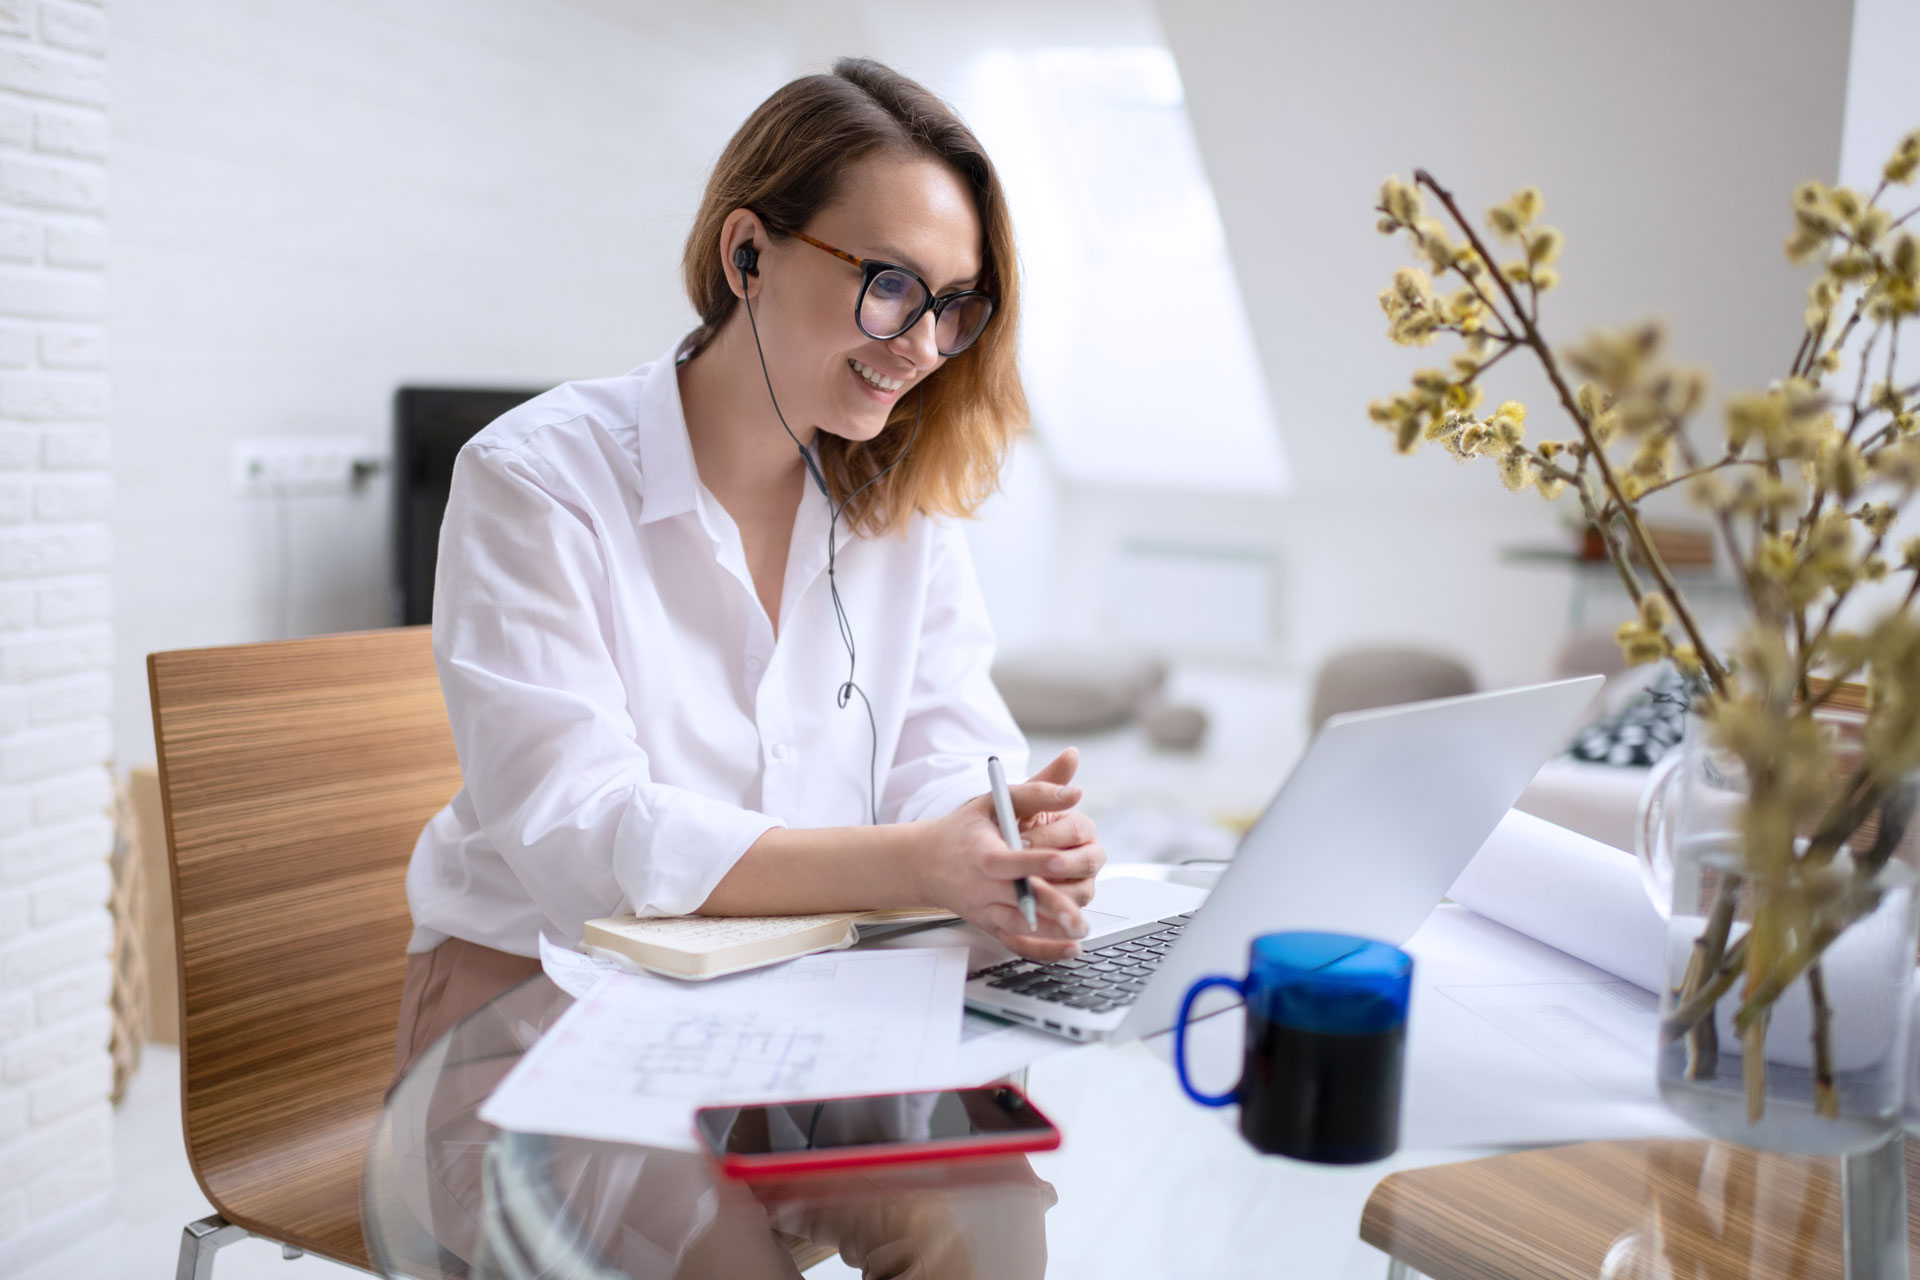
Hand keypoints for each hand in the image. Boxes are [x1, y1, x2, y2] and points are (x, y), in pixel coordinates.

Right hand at [914, 748, 1105, 961]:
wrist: (926, 862)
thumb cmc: (965, 829)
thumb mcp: (995, 800)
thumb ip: (1037, 791)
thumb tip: (1073, 791)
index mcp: (983, 853)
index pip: (1009, 860)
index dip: (1033, 860)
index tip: (1059, 859)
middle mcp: (983, 886)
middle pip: (1019, 901)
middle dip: (1050, 908)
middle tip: (1078, 916)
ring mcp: (986, 910)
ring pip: (1020, 927)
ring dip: (1052, 933)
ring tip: (1080, 930)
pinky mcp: (991, 926)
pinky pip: (1017, 945)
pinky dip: (1043, 951)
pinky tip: (1069, 949)